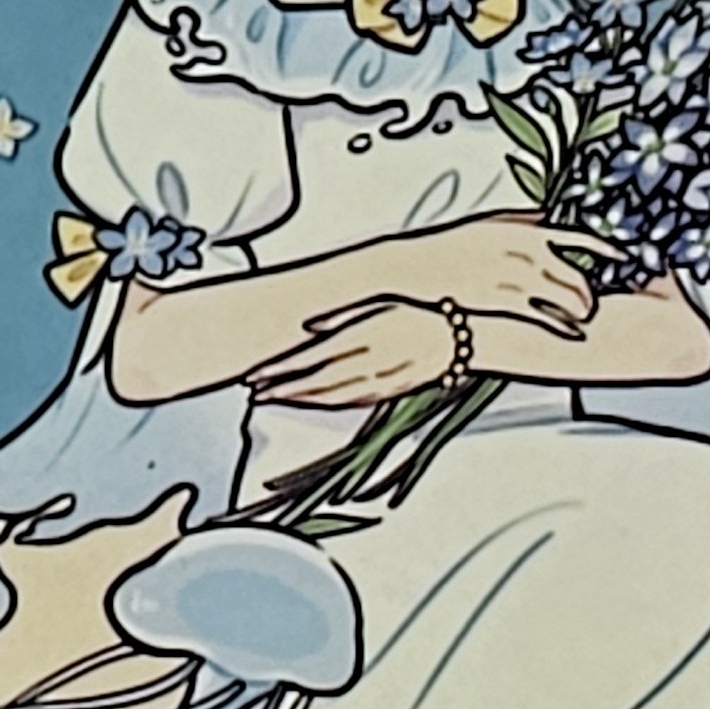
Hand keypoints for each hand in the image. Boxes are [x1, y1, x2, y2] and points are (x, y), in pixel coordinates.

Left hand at [250, 298, 462, 408]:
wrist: (455, 342)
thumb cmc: (415, 316)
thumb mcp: (377, 304)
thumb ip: (340, 317)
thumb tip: (309, 328)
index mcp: (362, 337)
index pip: (309, 358)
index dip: (280, 368)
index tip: (257, 373)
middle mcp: (366, 363)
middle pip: (313, 381)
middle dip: (280, 388)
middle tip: (254, 391)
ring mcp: (375, 382)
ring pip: (327, 396)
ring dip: (296, 399)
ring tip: (271, 398)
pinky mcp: (384, 393)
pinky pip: (346, 403)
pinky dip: (321, 405)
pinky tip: (306, 402)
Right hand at [395, 211, 599, 334]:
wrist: (414, 264)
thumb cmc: (449, 244)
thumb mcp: (489, 223)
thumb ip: (523, 221)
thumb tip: (550, 220)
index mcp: (526, 229)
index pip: (580, 238)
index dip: (607, 248)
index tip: (626, 257)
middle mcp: (528, 252)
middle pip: (579, 276)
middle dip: (591, 293)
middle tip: (592, 303)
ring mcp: (518, 277)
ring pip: (569, 297)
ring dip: (581, 310)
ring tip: (582, 318)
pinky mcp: (505, 300)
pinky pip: (547, 315)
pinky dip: (565, 326)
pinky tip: (572, 332)